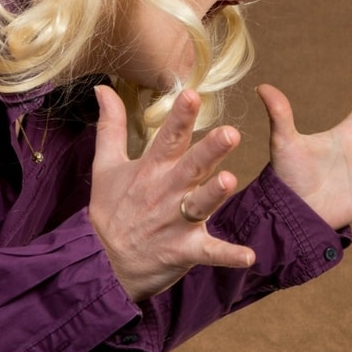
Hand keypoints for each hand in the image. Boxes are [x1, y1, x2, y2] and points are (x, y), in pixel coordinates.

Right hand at [89, 86, 255, 301]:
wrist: (103, 264)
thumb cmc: (111, 211)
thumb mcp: (105, 166)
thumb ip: (111, 126)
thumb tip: (103, 88)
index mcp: (151, 170)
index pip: (168, 138)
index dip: (180, 117)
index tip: (192, 94)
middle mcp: (166, 192)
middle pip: (191, 167)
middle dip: (210, 150)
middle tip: (231, 133)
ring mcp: (176, 222)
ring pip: (200, 204)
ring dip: (215, 194)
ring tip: (230, 180)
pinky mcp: (185, 250)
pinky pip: (210, 252)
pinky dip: (228, 255)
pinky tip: (248, 257)